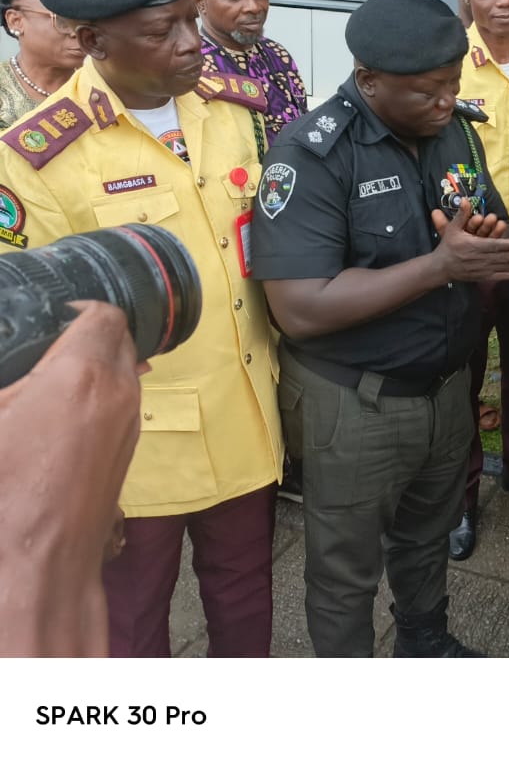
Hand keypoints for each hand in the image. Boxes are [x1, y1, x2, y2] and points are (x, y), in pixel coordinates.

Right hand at [0, 301, 145, 654]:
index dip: (78, 308)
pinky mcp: (128, 452)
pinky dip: (101, 396)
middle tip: (51, 341)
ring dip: (97, 366)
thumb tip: (25, 383)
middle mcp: (118, 394)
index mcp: (81, 376)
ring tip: (51, 379)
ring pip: (126, 372)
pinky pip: (123, 405)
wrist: (36, 567)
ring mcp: (129, 424)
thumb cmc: (5, 497)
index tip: (56, 312)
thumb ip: (15, 385)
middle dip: (89, 334)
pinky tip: (61, 415)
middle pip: (120, 339)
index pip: (102, 315)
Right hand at [431, 199, 508, 282]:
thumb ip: (462, 214)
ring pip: (504, 267)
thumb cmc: (449, 246)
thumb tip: (466, 199)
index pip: (493, 245)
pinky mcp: (484, 276)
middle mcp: (480, 259)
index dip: (506, 245)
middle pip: (503, 257)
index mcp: (474, 246)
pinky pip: (500, 276)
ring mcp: (483, 269)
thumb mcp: (452, 228)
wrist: (441, 267)